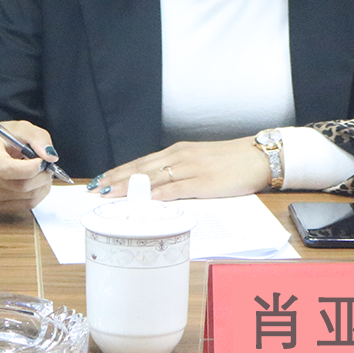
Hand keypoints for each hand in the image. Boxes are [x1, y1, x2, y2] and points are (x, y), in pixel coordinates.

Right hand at [0, 120, 58, 213]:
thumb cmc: (4, 139)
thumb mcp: (22, 127)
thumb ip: (38, 138)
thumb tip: (50, 157)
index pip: (6, 169)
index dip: (31, 168)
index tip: (43, 161)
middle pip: (20, 186)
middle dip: (42, 176)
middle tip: (47, 166)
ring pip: (27, 198)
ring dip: (42, 186)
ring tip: (41, 173)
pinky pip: (25, 206)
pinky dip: (38, 195)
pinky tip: (36, 183)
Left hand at [88, 137, 270, 199]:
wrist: (257, 156)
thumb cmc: (230, 161)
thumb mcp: (199, 161)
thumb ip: (178, 172)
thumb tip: (157, 187)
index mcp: (178, 151)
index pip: (142, 162)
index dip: (120, 171)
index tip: (101, 179)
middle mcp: (180, 157)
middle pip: (142, 168)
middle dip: (117, 179)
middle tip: (96, 188)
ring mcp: (191, 169)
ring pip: (153, 178)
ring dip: (131, 187)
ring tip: (111, 195)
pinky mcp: (203, 182)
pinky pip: (177, 189)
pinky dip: (159, 195)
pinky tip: (145, 200)